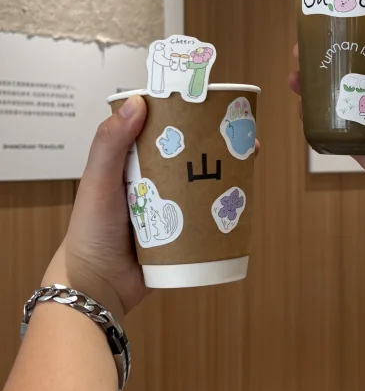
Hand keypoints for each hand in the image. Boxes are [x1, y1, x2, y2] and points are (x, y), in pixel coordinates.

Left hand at [44, 97, 261, 318]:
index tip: (212, 104)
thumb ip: (110, 144)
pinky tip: (241, 198)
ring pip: (201, 183)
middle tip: (242, 136)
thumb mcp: (98, 182)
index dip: (186, 114)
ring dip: (223, 173)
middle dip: (215, 143)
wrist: (97, 289)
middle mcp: (152, 180)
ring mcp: (168, 206)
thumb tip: (138, 102)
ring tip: (248, 162)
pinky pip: (206, 214)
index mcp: (131, 161)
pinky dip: (223, 206)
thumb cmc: (90, 231)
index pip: (162, 129)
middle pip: (188, 154)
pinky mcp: (182, 232)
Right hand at [289, 22, 364, 219]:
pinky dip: (317, 120)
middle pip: (352, 72)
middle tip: (302, 50)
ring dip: (315, 88)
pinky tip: (301, 109)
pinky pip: (337, 132)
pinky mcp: (363, 149)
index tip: (334, 21)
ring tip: (296, 77)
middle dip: (325, 60)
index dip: (356, 33)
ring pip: (340, 100)